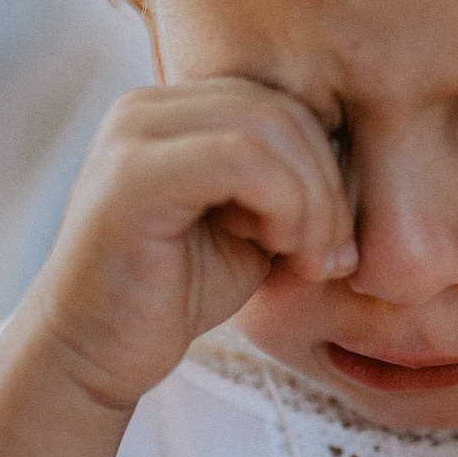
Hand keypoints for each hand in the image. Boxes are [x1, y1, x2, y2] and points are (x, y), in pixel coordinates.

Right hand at [24, 79, 354, 409]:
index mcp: (176, 108)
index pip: (284, 101)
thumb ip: (291, 181)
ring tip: (306, 259)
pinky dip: (284, 205)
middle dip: (328, 187)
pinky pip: (241, 159)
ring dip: (312, 201)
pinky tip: (276, 250)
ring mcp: (133, 133)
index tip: (335, 241)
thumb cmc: (176, 293)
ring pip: (269, 127)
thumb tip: (363, 155)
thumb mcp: (253, 225)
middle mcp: (147, 105)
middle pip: (284, 108)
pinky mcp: (131, 175)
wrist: (94, 355)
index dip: (330, 165)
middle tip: (330, 257)